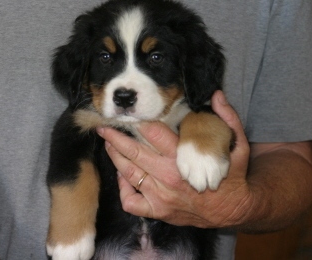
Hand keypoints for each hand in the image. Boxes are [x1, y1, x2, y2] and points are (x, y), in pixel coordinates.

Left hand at [96, 91, 251, 227]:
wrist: (234, 210)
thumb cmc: (232, 176)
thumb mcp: (238, 145)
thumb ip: (227, 118)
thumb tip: (216, 94)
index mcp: (184, 158)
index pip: (154, 134)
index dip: (138, 122)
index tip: (128, 115)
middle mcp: (169, 176)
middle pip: (134, 151)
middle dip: (115, 137)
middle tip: (103, 127)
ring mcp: (161, 196)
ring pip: (128, 173)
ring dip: (115, 157)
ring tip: (107, 144)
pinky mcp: (158, 211)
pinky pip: (130, 201)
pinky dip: (122, 188)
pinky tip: (122, 176)